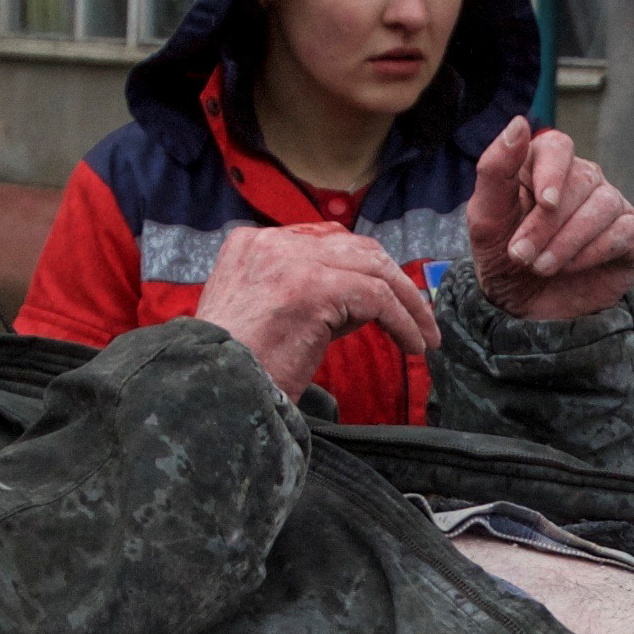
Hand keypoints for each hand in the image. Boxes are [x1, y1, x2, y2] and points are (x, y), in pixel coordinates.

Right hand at [186, 223, 435, 394]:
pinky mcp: (311, 288)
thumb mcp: (265, 316)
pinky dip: (403, 321)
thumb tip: (366, 299)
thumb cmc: (237, 369)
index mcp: (251, 245)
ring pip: (372, 267)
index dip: (365, 267)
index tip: (391, 298)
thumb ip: (308, 295)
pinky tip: (412, 345)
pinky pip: (377, 297)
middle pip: (354, 247)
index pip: (325, 240)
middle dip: (394, 281)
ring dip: (407, 303)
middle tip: (418, 316)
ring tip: (423, 335)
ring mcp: (290, 261)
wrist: (209, 394)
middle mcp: (269, 243)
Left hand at [467, 122, 633, 323]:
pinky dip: (593, 252)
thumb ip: (495, 170)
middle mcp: (582, 180)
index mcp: (544, 167)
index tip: (543, 202)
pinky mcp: (631, 236)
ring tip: (542, 268)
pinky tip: (570, 269)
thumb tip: (519, 122)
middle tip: (522, 257)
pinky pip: (624, 232)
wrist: (525, 312)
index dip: (553, 171)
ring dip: (569, 240)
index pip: (558, 146)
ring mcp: (609, 206)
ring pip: (603, 205)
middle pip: (582, 178)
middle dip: (548, 223)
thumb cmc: (503, 259)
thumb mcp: (485, 219)